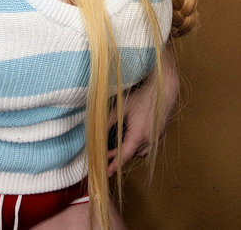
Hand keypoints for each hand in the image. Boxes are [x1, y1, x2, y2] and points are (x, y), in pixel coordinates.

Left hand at [107, 41, 179, 176]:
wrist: (164, 88)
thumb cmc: (142, 95)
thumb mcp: (121, 107)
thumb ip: (108, 120)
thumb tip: (96, 128)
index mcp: (138, 136)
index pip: (124, 156)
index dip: (114, 165)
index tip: (106, 173)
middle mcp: (149, 140)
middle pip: (131, 154)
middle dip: (119, 155)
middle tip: (106, 155)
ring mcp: (157, 138)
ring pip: (141, 152)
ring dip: (130, 151)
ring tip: (118, 146)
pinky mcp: (161, 134)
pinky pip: (149, 146)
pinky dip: (139, 146)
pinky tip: (132, 138)